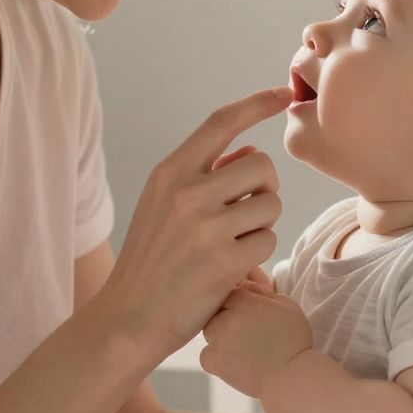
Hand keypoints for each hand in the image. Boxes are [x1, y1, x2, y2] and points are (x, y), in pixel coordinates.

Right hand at [95, 87, 291, 361]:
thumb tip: (251, 149)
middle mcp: (187, 192)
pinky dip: (257, 253)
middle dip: (264, 188)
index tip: (284, 94)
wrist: (128, 318)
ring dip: (262, 223)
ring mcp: (205, 227)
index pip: (222, 122)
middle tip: (244, 213)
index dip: (258, 104)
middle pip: (262, 166)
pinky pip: (268, 240)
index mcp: (170, 172)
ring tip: (232, 242)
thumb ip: (205, 174)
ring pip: (271, 204)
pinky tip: (231, 266)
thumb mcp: (163, 206)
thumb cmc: (152, 260)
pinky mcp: (224, 261)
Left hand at [199, 286, 312, 397]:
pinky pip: (206, 355)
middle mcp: (229, 319)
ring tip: (243, 347)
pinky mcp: (214, 362)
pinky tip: (235, 360)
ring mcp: (219, 342)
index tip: (253, 314)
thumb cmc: (293, 341)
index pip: (233, 292)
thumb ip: (265, 291)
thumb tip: (249, 281)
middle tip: (247, 331)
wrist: (291, 377)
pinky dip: (216, 357)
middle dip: (228, 317)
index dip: (242, 302)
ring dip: (221, 335)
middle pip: (217, 311)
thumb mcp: (287, 306)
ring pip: (210, 331)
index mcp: (247, 303)